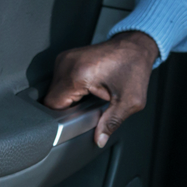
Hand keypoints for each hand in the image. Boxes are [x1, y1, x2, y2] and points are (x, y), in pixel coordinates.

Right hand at [43, 31, 158, 147]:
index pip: (52, 104)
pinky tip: (83, 90)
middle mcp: (67, 64)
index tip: (75, 120)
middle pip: (51, 97)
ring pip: (53, 89)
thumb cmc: (133, 68)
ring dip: (66, 98)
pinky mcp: (66, 58)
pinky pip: (58, 80)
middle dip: (66, 108)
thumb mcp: (128, 101)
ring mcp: (65, 59)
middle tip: (86, 108)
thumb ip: (111, 122)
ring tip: (86, 97)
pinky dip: (68, 88)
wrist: (135, 47)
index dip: (62, 117)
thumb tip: (100, 139)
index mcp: (78, 74)